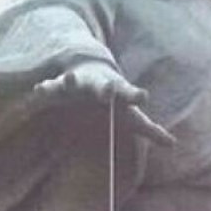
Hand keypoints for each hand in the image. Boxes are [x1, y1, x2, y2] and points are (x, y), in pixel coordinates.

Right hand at [34, 61, 174, 146]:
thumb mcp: (130, 113)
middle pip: (101, 87)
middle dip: (104, 89)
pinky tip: (38, 91)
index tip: (144, 96)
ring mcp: (77, 82)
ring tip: (69, 79)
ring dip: (70, 81)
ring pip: (73, 81)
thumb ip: (150, 129)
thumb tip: (172, 144)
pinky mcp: (58, 86)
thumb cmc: (114, 97)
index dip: (136, 95)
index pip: (129, 93)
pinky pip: (50, 88)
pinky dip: (45, 89)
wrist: (89, 66)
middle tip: (107, 91)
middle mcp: (97, 85)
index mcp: (117, 90)